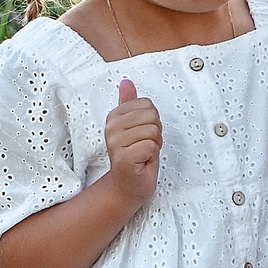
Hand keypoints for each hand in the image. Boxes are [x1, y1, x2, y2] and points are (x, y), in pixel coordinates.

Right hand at [103, 79, 162, 202]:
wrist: (129, 184)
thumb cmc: (135, 156)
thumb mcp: (135, 126)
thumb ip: (130, 103)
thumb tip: (126, 83)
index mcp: (114, 117)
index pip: (147, 105)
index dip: (152, 121)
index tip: (142, 134)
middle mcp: (112, 128)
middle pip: (151, 116)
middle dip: (155, 133)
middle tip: (145, 145)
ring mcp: (116, 143)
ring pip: (152, 131)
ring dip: (154, 145)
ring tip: (144, 153)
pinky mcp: (124, 158)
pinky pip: (151, 146)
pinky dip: (152, 156)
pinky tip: (143, 162)